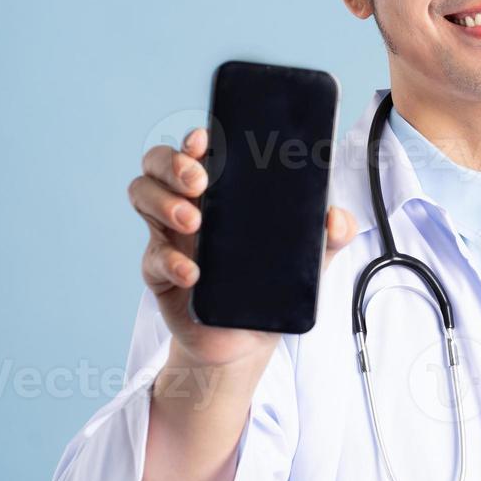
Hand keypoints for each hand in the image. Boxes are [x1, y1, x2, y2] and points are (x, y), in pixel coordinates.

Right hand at [129, 126, 356, 366]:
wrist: (244, 342)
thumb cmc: (269, 287)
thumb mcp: (309, 260)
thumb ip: (330, 237)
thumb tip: (337, 218)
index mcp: (223, 191)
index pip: (200, 150)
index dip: (196, 138)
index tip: (206, 139)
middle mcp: (191, 203)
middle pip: (160, 163)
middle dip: (174, 163)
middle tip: (200, 182)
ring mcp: (170, 235)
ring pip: (143, 193)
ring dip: (164, 202)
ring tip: (194, 222)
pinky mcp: (160, 271)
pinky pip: (152, 256)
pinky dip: (170, 261)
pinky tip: (192, 273)